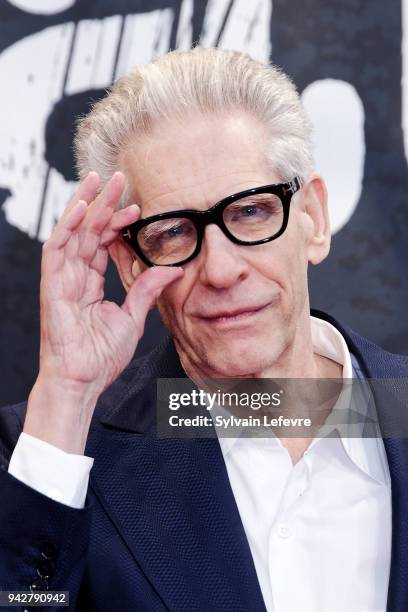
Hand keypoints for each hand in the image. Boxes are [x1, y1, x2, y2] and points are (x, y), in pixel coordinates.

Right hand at [37, 171, 182, 395]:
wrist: (83, 381)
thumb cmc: (102, 356)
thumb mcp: (133, 317)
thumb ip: (147, 290)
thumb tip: (173, 268)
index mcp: (90, 282)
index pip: (102, 242)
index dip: (117, 223)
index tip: (137, 208)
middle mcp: (75, 275)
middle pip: (88, 230)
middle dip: (103, 203)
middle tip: (118, 177)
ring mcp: (62, 278)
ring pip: (72, 231)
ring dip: (85, 204)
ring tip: (99, 179)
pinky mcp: (52, 285)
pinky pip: (57, 249)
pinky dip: (68, 226)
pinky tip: (83, 206)